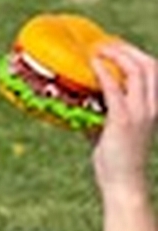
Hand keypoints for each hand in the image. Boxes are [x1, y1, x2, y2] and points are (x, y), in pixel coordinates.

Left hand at [92, 42, 157, 194]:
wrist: (123, 184)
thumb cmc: (117, 163)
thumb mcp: (110, 134)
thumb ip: (100, 118)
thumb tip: (80, 108)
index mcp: (153, 108)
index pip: (153, 71)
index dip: (136, 56)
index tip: (117, 48)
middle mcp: (150, 107)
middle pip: (148, 65)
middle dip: (127, 50)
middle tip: (106, 45)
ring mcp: (139, 113)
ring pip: (136, 71)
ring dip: (117, 56)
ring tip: (99, 51)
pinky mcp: (122, 122)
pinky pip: (114, 90)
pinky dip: (104, 74)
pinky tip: (93, 66)